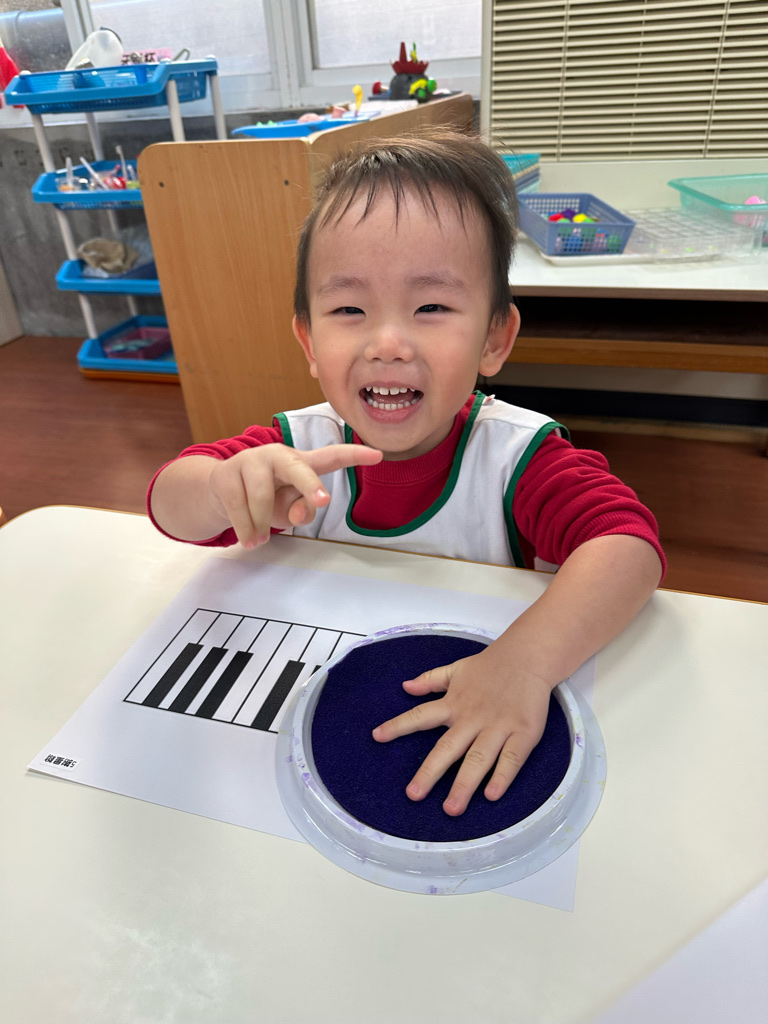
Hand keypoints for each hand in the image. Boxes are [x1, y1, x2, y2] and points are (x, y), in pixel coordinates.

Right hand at [207, 443, 381, 547]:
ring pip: (262, 496)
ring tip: (260, 539)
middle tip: (323, 501)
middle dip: (311, 485)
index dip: (355, 455)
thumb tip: (299, 512)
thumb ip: (302, 509)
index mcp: (300, 463)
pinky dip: (246, 528)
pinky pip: (239, 506)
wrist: (218, 489)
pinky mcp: (227, 473)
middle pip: (298, 468)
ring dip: (262, 523)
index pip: (331, 457)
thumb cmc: (264, 497)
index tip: (379, 456)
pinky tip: (250, 540)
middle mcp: (278, 455)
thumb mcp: (287, 507)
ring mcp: (251, 461)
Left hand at [372, 646, 553, 815]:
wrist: (528, 656)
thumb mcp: (456, 669)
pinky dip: (502, 776)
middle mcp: (473, 718)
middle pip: (448, 748)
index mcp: (454, 703)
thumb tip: (405, 687)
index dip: (398, 726)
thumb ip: (430, 680)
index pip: (421, 716)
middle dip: (430, 772)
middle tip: (414, 795)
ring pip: (478, 758)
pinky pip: (512, 758)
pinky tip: (491, 795)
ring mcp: (499, 726)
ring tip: (452, 808)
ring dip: (465, 784)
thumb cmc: (489, 667)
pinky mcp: (524, 732)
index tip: (377, 736)